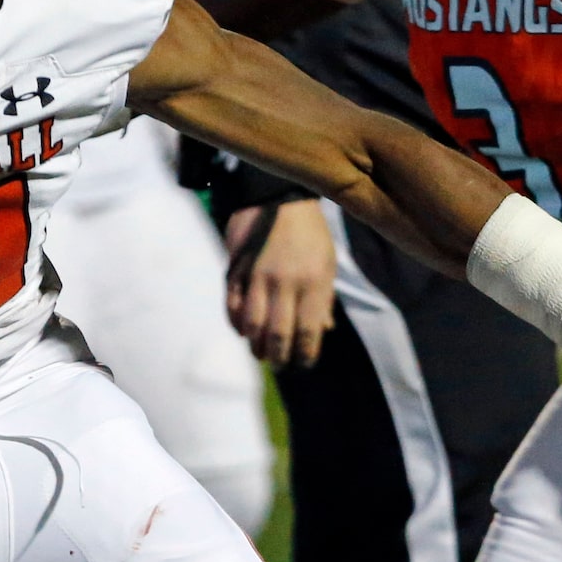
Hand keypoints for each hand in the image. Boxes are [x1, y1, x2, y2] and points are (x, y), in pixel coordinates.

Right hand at [225, 199, 337, 366]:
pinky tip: (243, 331)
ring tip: (261, 354)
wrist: (279, 196)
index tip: (304, 364)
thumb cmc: (310, 233)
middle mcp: (286, 283)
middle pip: (279, 335)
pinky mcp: (237, 269)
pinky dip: (237, 323)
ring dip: (256, 346)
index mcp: (314, 282)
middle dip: (280, 358)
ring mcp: (259, 276)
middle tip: (280, 365)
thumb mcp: (328, 263)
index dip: (305, 355)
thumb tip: (324, 330)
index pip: (309, 332)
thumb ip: (324, 298)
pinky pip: (233, 305)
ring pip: (253, 325)